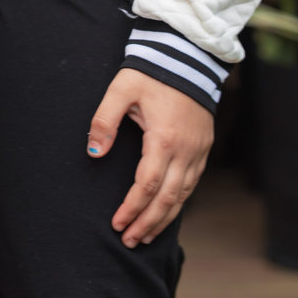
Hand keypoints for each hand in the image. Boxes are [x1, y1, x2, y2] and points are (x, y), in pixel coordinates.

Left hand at [87, 70, 213, 247]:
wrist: (187, 56)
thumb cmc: (150, 72)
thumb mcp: (120, 90)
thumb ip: (103, 121)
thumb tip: (93, 153)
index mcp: (164, 139)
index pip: (147, 186)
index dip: (132, 208)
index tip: (116, 224)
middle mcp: (186, 151)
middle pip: (168, 199)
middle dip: (147, 223)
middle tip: (129, 241)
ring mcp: (199, 152)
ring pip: (183, 196)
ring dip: (164, 219)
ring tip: (145, 236)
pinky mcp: (204, 149)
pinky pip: (192, 184)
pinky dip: (179, 203)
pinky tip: (166, 212)